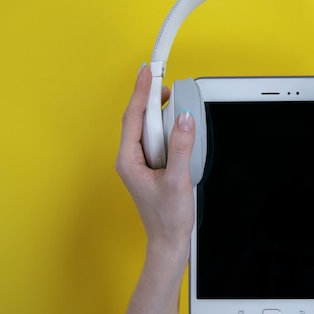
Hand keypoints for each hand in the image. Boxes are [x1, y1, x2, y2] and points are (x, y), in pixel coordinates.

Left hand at [115, 64, 195, 251]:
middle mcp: (131, 159)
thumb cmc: (167, 218)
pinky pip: (155, 140)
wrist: (169, 241)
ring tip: (171, 99)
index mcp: (129, 161)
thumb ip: (181, 148)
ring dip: (159, 112)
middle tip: (164, 80)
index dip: (140, 92)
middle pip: (138, 119)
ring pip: (147, 129)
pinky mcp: (151, 167)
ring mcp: (140, 163)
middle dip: (150, 97)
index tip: (147, 72)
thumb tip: (184, 119)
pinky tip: (176, 126)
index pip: (133, 117)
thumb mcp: (177, 181)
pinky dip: (165, 128)